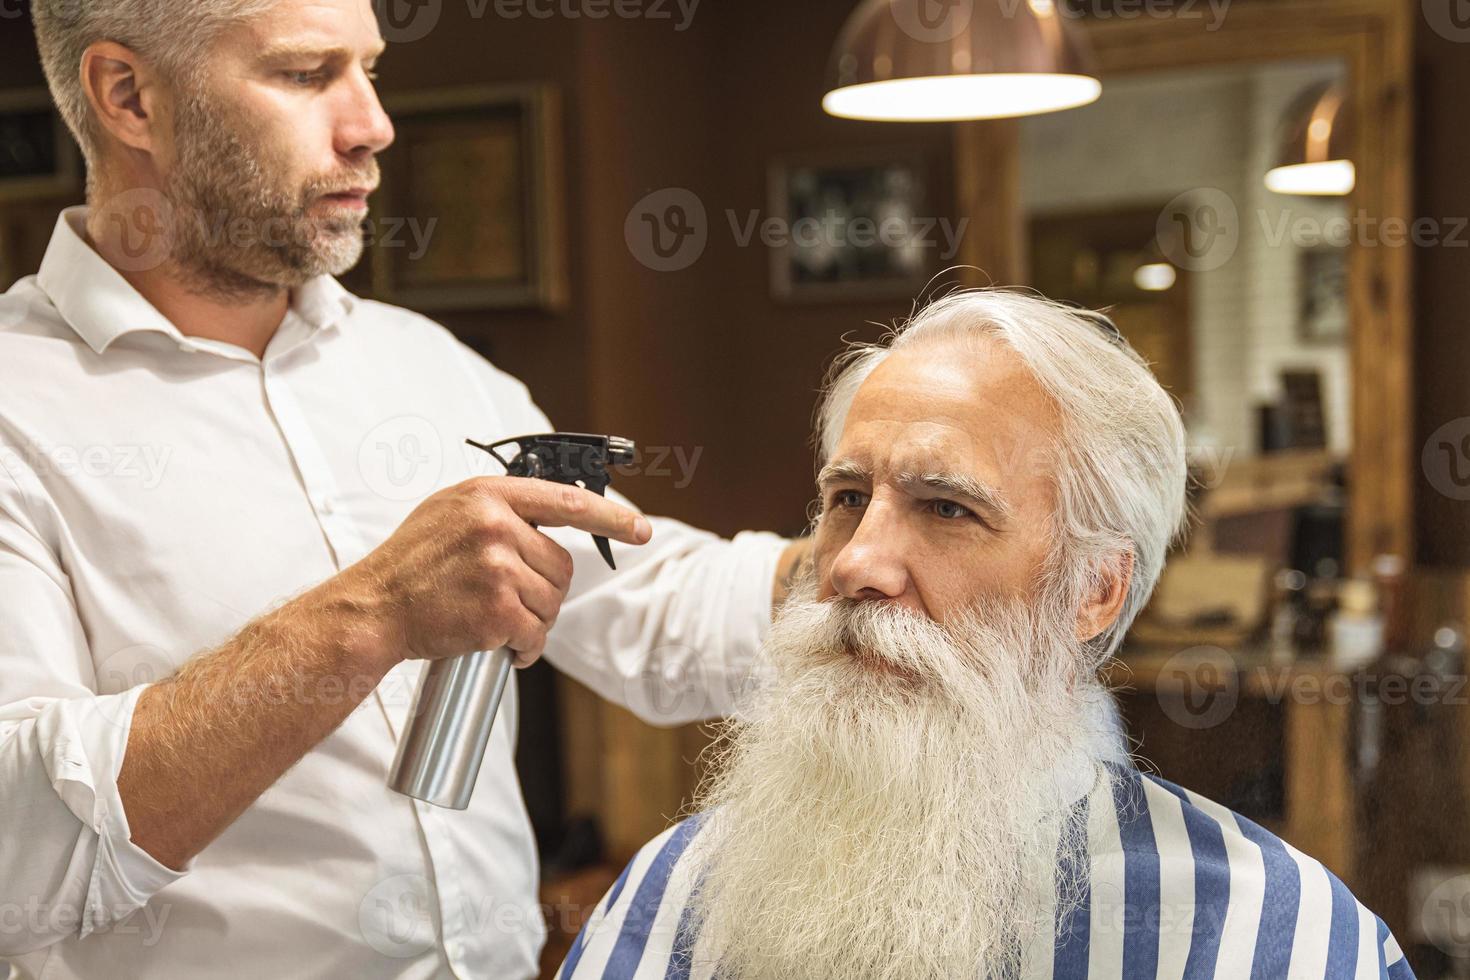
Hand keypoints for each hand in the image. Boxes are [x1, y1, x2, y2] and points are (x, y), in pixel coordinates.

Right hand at [330, 477, 651, 669]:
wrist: (373, 609)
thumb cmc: (412, 564)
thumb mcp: (451, 512)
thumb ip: (500, 507)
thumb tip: (556, 511)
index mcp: (488, 495)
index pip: (567, 500)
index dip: (611, 515)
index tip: (639, 529)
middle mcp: (495, 525)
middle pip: (563, 565)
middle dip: (545, 590)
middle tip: (508, 600)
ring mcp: (497, 567)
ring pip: (553, 601)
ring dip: (533, 621)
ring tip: (494, 619)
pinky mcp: (497, 609)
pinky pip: (537, 634)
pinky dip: (526, 648)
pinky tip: (501, 646)